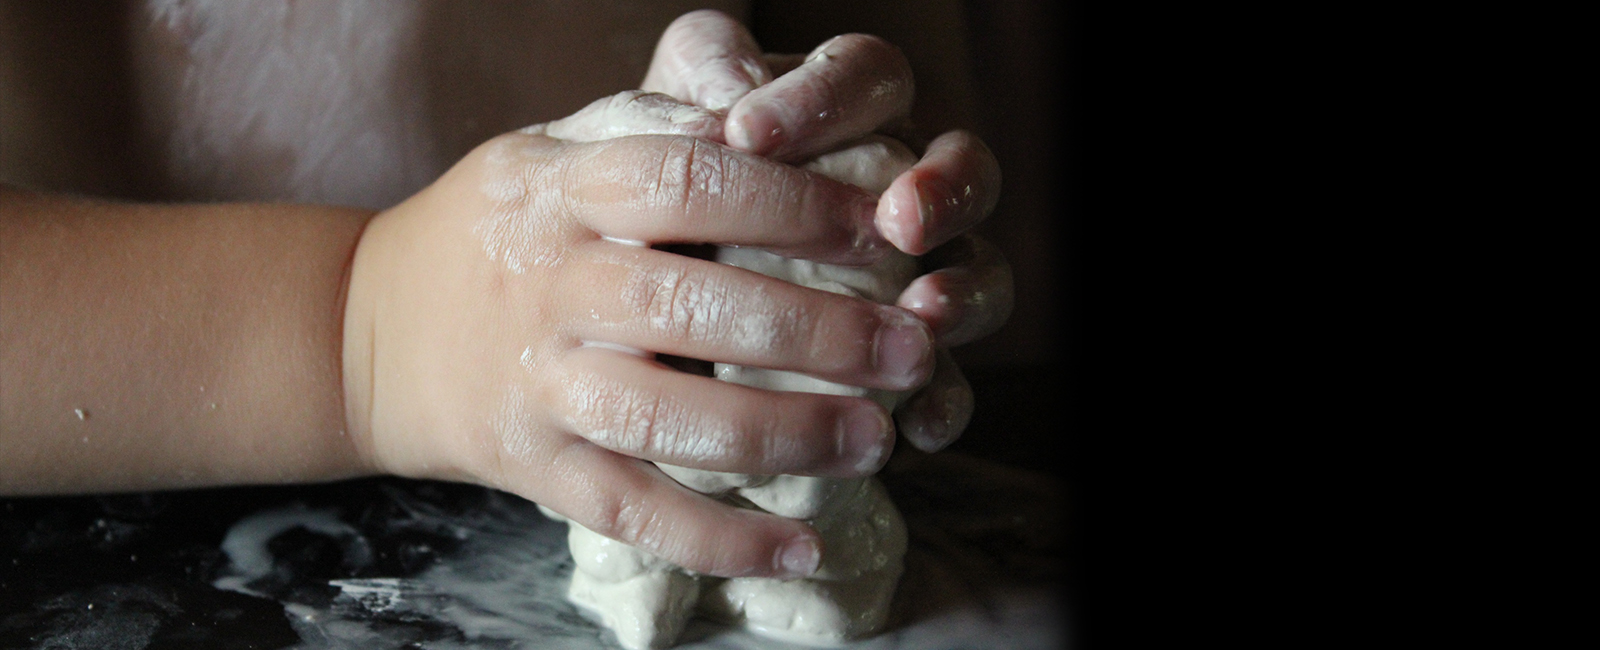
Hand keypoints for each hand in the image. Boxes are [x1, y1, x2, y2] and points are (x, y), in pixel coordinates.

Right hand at [340, 93, 937, 579]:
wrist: (366, 327)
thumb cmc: (497, 229)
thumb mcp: (550, 151)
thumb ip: (648, 134)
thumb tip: (763, 122)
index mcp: (562, 189)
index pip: (688, 180)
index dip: (793, 203)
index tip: (882, 230)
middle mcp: (550, 285)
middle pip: (691, 304)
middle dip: (816, 331)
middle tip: (912, 349)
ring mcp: (539, 384)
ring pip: (667, 421)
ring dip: (783, 434)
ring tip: (876, 441)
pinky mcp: (534, 467)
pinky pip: (633, 510)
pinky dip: (719, 539)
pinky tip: (799, 547)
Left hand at [641, 10, 1014, 451]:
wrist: (646, 303)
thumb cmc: (661, 193)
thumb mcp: (661, 121)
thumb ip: (700, 77)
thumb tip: (731, 94)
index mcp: (853, 114)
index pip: (870, 77)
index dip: (824, 98)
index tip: (748, 134)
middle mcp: (905, 190)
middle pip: (967, 171)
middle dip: (944, 191)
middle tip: (899, 219)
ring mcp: (924, 278)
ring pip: (984, 274)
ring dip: (964, 292)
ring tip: (924, 313)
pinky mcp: (912, 365)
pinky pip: (955, 381)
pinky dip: (946, 401)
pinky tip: (919, 424)